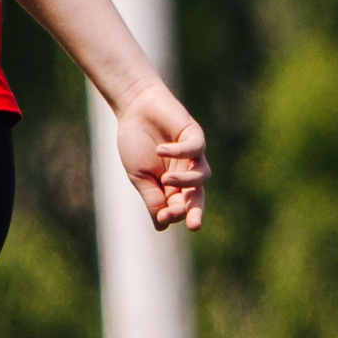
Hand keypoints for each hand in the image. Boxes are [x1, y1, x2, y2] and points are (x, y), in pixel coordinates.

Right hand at [116, 83, 207, 231]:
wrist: (135, 110)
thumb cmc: (135, 143)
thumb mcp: (138, 176)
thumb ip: (151, 197)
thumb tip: (161, 227)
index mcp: (170, 186)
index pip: (178, 207)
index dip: (173, 215)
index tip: (162, 217)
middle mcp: (186, 173)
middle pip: (197, 197)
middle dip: (195, 211)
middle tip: (194, 224)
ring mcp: (193, 156)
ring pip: (202, 177)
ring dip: (185, 182)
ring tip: (165, 179)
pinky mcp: (195, 136)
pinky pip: (194, 150)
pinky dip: (178, 152)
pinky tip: (160, 150)